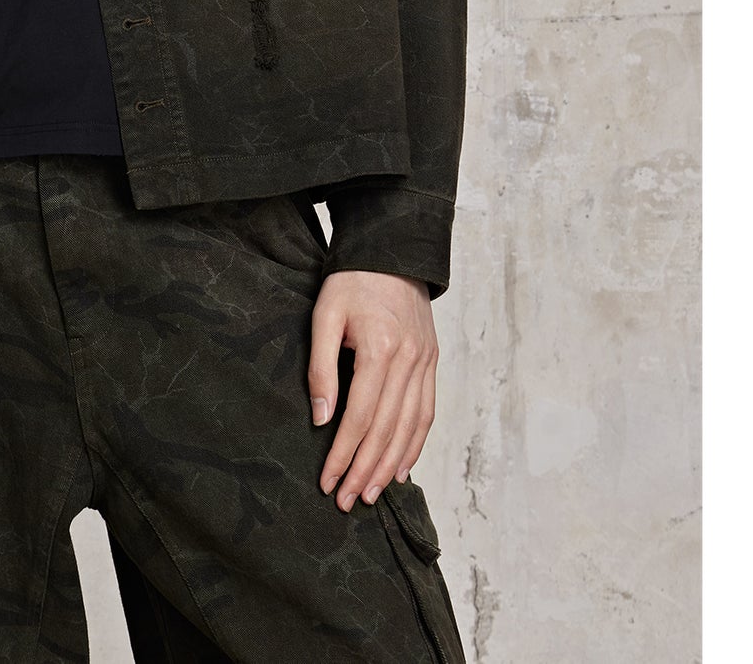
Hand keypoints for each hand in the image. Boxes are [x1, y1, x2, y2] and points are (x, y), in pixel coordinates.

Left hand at [307, 269, 438, 511]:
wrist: (392, 252)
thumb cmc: (351, 282)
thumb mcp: (325, 315)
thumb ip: (322, 367)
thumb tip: (321, 419)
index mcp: (381, 350)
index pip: (361, 417)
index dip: (343, 454)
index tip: (327, 481)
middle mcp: (410, 362)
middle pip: (387, 430)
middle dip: (366, 470)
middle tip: (347, 501)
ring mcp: (426, 363)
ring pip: (411, 428)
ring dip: (392, 466)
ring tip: (372, 493)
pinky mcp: (432, 363)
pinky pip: (427, 412)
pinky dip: (416, 444)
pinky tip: (402, 467)